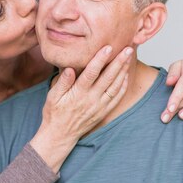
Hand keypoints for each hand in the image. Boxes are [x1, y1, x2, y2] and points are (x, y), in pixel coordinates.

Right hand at [30, 45, 131, 171]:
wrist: (60, 135)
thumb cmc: (54, 113)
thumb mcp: (52, 96)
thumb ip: (62, 82)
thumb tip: (69, 68)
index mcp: (78, 93)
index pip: (91, 73)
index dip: (100, 59)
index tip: (108, 47)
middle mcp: (91, 99)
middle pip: (108, 77)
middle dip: (119, 62)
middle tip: (128, 48)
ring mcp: (99, 106)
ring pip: (115, 86)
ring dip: (123, 71)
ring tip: (129, 58)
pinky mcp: (103, 112)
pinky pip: (116, 98)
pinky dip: (123, 86)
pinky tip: (126, 75)